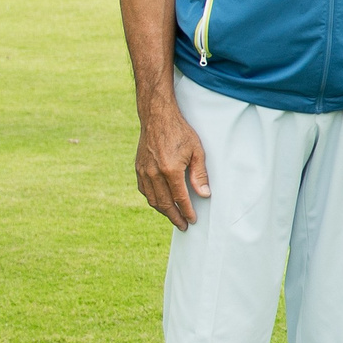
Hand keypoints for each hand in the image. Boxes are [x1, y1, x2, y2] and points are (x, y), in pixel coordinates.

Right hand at [136, 98, 210, 226]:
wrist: (157, 117)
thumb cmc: (179, 132)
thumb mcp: (196, 151)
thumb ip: (199, 175)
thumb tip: (204, 194)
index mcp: (170, 170)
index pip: (180, 198)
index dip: (187, 211)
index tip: (192, 220)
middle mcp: (154, 173)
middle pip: (165, 203)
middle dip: (175, 217)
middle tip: (183, 225)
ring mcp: (144, 171)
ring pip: (152, 200)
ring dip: (163, 211)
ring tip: (174, 217)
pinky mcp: (138, 168)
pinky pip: (144, 191)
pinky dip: (153, 200)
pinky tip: (160, 203)